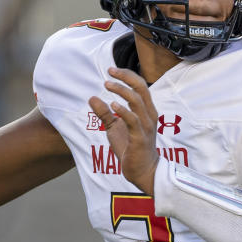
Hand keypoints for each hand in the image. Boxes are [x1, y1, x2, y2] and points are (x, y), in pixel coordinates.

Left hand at [88, 67, 159, 194]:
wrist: (143, 171)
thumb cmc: (131, 148)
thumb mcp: (114, 128)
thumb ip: (104, 114)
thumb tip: (91, 98)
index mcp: (146, 110)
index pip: (140, 86)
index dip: (127, 75)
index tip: (111, 70)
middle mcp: (149, 115)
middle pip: (141, 88)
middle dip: (125, 77)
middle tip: (109, 72)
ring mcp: (146, 126)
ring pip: (137, 101)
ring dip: (121, 91)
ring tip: (107, 85)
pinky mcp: (140, 138)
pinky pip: (133, 120)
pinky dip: (123, 111)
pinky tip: (112, 105)